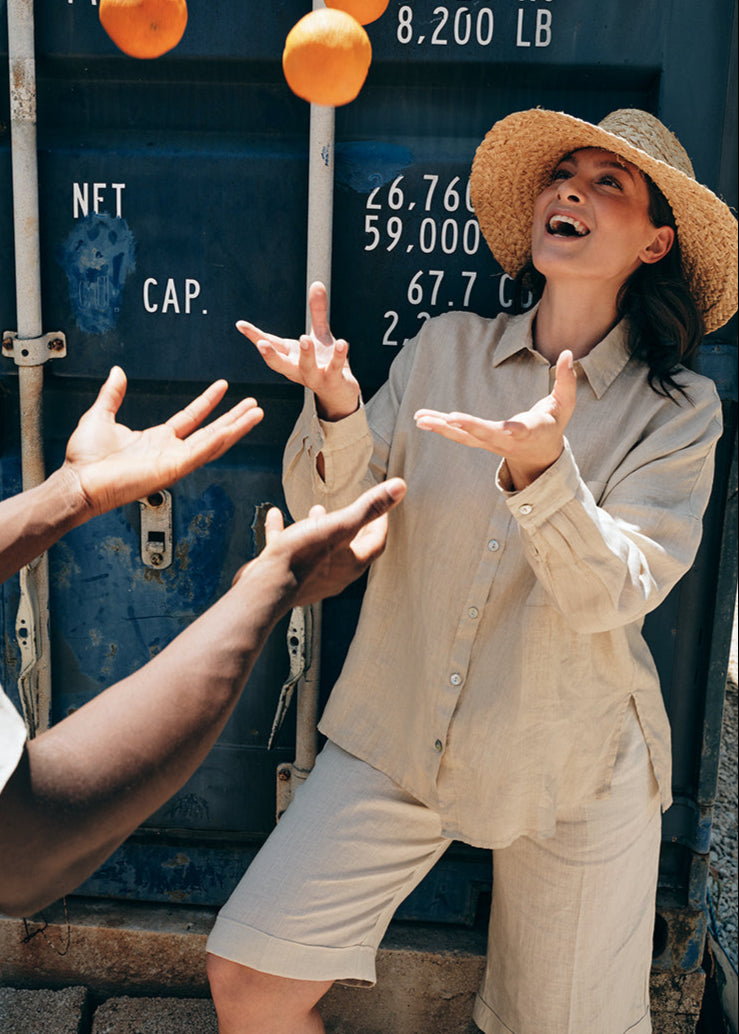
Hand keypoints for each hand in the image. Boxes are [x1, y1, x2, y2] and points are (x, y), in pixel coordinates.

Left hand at [63, 367, 263, 515]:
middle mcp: (170, 451)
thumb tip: (117, 373)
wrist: (79, 481)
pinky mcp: (171, 470)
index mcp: (157, 440)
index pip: (191, 418)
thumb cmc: (86, 459)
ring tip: (255, 415)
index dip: (208, 402)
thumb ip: (112, 394)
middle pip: (211, 431)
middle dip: (234, 418)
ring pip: (213, 443)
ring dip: (235, 429)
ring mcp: (173, 462)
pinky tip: (231, 431)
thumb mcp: (100, 415)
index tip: (223, 387)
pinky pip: (198, 454)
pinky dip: (215, 442)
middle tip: (254, 405)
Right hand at [235, 478, 406, 606]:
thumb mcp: (340, 525)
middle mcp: (335, 572)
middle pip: (351, 547)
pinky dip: (285, 531)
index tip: (380, 508)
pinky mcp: (286, 573)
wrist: (265, 587)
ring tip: (317, 510)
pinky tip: (275, 516)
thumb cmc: (303, 557)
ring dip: (320, 528)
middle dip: (353, 526)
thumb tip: (399, 487)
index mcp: (352, 562)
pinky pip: (288, 548)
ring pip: (320, 548)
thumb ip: (370, 506)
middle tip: (355, 511)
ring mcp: (310, 575)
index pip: (376, 541)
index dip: (381, 522)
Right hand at [237, 281, 359, 420]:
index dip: (254, 335)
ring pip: (307, 367)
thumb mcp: (319, 335)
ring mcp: (315, 377)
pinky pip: (335, 368)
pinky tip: (342, 343)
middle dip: (270, 355)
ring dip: (306, 354)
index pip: (270, 344)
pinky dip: (338, 356)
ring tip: (305, 338)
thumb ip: (317, 311)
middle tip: (261, 345)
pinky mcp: (333, 381)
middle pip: (280, 364)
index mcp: (290, 357)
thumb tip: (317, 283)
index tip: (240, 325)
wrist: (340, 393)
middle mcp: (298, 369)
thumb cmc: (324, 363)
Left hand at [414, 350, 576, 489]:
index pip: (521, 431)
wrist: (539, 454)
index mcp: (531, 432)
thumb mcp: (565, 403)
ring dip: (442, 428)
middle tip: (451, 419)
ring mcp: (490, 443)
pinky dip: (440, 426)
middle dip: (469, 428)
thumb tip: (569, 353)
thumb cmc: (553, 424)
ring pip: (465, 437)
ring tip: (420, 419)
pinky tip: (421, 419)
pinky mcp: (479, 441)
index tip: (507, 429)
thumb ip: (566, 380)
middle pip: (486, 435)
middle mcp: (507, 441)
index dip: (513, 430)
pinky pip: (457, 434)